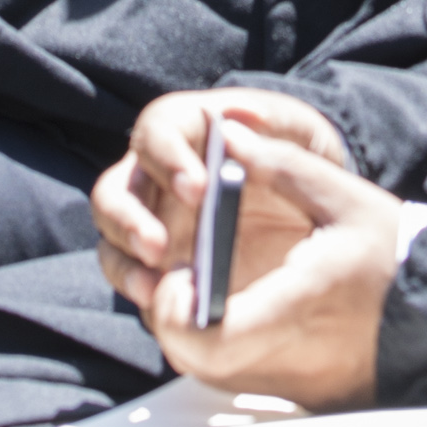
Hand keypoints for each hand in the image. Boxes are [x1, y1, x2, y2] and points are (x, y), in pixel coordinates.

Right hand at [91, 87, 347, 296]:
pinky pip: (135, 282)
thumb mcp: (303, 136)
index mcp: (186, 132)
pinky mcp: (158, 269)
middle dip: (128, 219)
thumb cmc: (303, 161)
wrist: (314, 216)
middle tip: (157, 247)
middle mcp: (156, 177)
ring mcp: (151, 225)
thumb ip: (274, 125)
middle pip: (115, 190)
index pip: (157, 133)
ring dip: (124, 264)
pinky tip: (164, 310)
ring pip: (112, 240)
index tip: (198, 189)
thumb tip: (238, 116)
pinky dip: (143, 296)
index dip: (168, 158)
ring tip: (152, 290)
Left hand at [138, 125, 401, 406]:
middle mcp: (289, 358)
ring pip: (209, 371)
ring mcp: (293, 385)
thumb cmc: (395, 255)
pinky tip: (242, 308)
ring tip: (213, 284)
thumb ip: (281, 165)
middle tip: (187, 274)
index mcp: (298, 306)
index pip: (206, 335)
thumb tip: (225, 133)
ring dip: (195, 330)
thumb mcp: (344, 197)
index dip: (174, 308)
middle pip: (194, 358)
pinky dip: (224, 346)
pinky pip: (238, 377)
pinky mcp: (298, 395)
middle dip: (174, 315)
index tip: (181, 271)